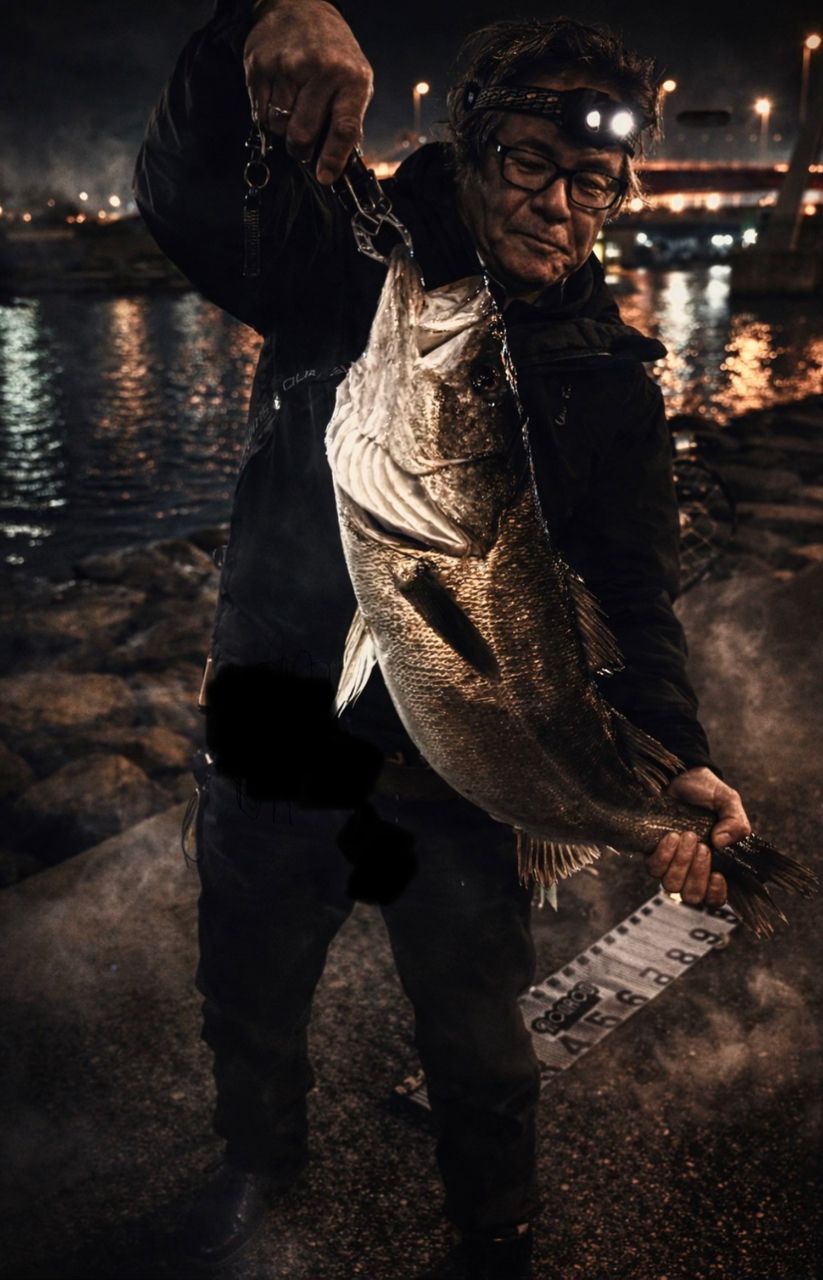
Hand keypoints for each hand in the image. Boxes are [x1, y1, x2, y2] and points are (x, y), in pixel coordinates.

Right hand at [244, 0, 373, 183]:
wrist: (300, 6)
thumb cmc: (332, 51)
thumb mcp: (354, 80)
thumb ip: (348, 119)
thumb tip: (337, 165)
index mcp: (351, 78)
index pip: (344, 129)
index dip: (333, 158)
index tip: (325, 176)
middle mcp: (320, 70)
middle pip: (302, 135)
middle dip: (300, 149)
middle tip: (302, 145)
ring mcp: (286, 66)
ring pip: (277, 126)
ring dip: (282, 129)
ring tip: (291, 109)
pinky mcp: (260, 65)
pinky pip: (259, 112)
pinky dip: (267, 114)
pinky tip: (277, 96)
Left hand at [645, 767, 751, 906]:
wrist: (680, 774)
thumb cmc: (706, 791)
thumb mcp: (728, 802)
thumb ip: (736, 822)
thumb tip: (721, 842)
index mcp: (715, 864)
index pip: (715, 898)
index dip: (715, 895)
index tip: (718, 875)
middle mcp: (691, 869)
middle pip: (692, 896)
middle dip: (698, 874)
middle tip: (703, 847)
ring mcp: (669, 863)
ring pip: (671, 885)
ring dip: (681, 863)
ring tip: (688, 836)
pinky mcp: (650, 852)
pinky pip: (653, 868)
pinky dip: (664, 854)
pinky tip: (672, 836)